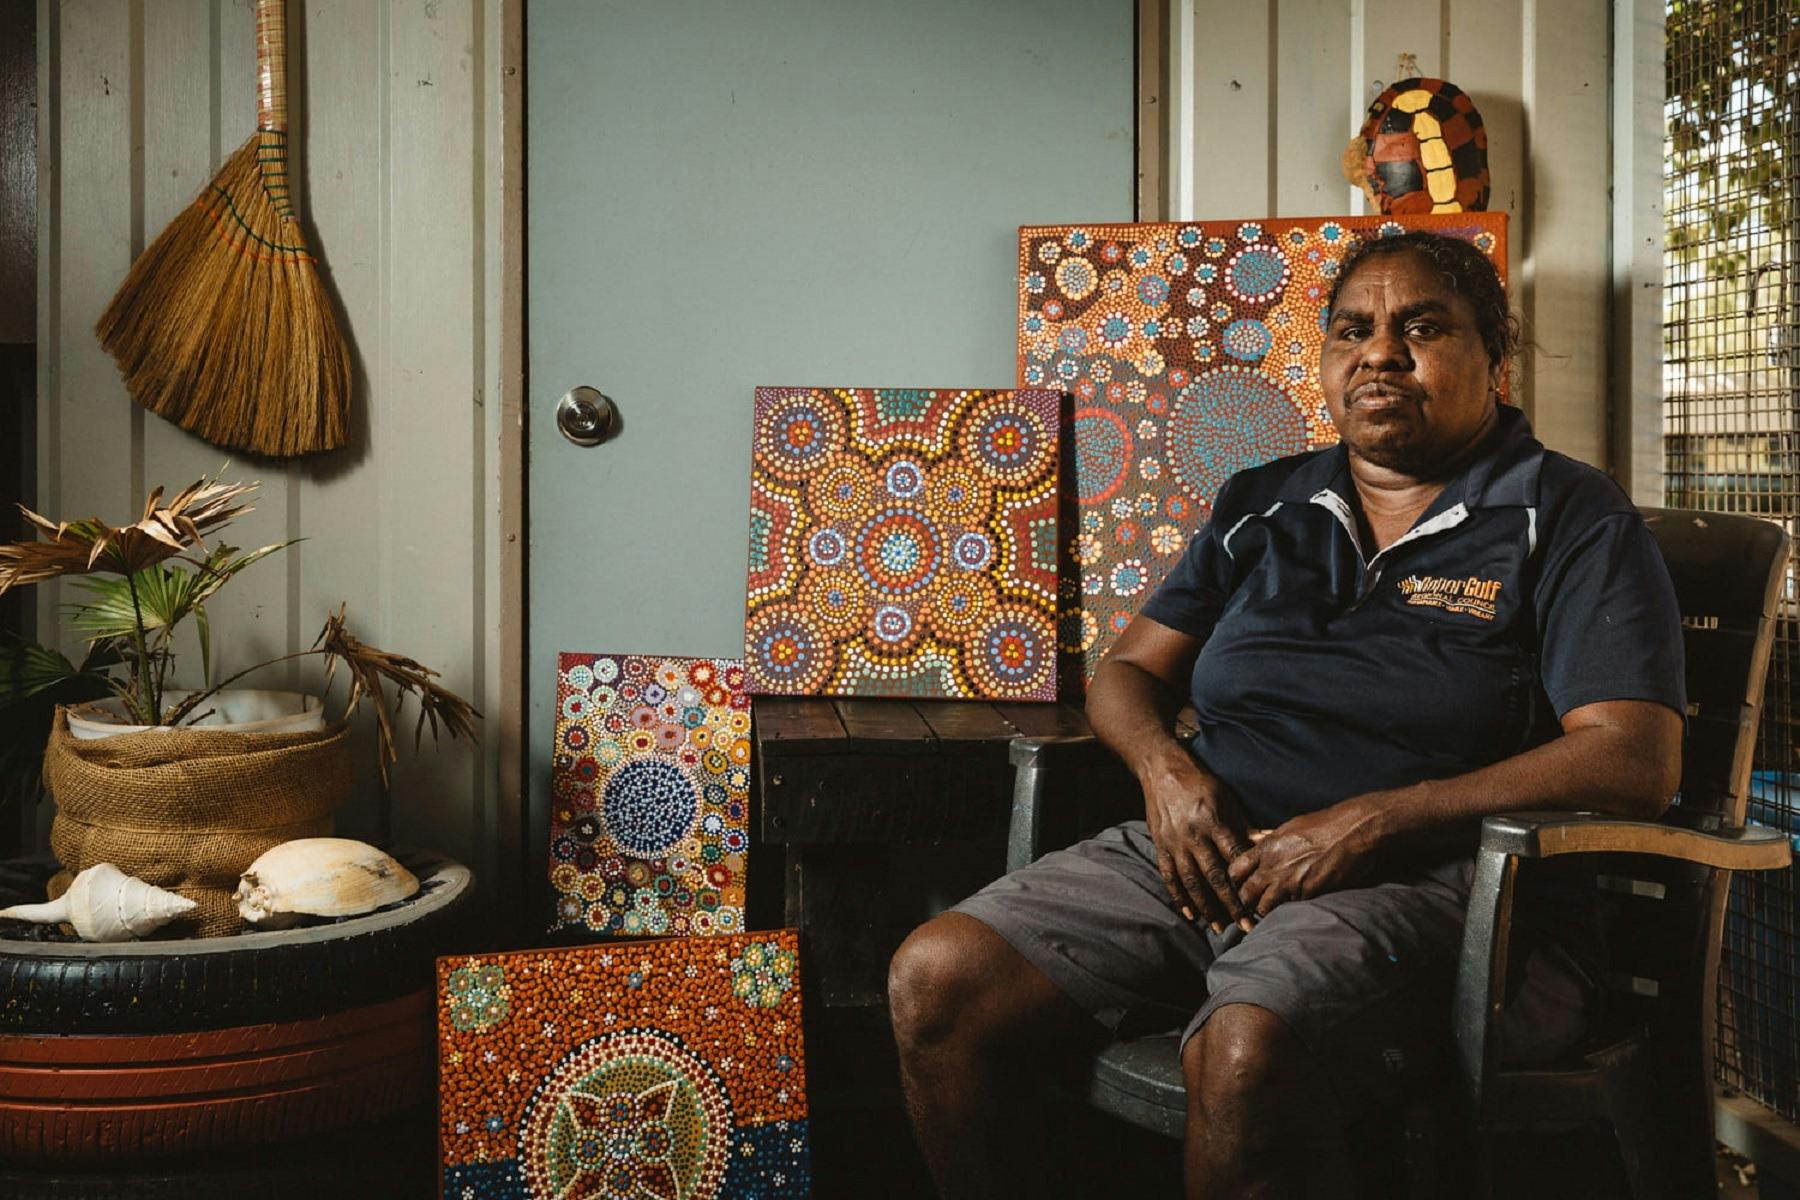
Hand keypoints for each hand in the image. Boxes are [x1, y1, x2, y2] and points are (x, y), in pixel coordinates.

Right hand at [1139, 750, 1255, 932]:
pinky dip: (1179, 897)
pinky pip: (1169, 877)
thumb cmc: (1202, 784)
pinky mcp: (1160, 846)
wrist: (1162, 769)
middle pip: (1215, 877)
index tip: (1261, 902)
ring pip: (1192, 882)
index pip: (1235, 859)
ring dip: (1207, 908)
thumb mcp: (1227, 800)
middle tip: (1246, 927)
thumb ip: (1245, 826)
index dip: (1248, 882)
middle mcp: (1194, 836)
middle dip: (1231, 904)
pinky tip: (1190, 915)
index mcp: (1214, 823)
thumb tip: (1269, 843)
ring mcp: (1175, 843)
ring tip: (1219, 928)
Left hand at [1228, 797, 1383, 918]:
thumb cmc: (1325, 825)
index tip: (1242, 885)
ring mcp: (1289, 881)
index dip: (1236, 881)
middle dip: (1247, 901)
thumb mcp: (1290, 826)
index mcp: (1266, 847)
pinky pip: (1289, 909)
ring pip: (1264, 907)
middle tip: (1254, 904)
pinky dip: (1288, 912)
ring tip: (1272, 910)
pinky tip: (1292, 909)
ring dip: (1266, 911)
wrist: (1354, 831)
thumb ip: (1269, 839)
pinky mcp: (1308, 894)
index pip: (1235, 870)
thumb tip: (1254, 840)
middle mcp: (1273, 866)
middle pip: (1245, 894)